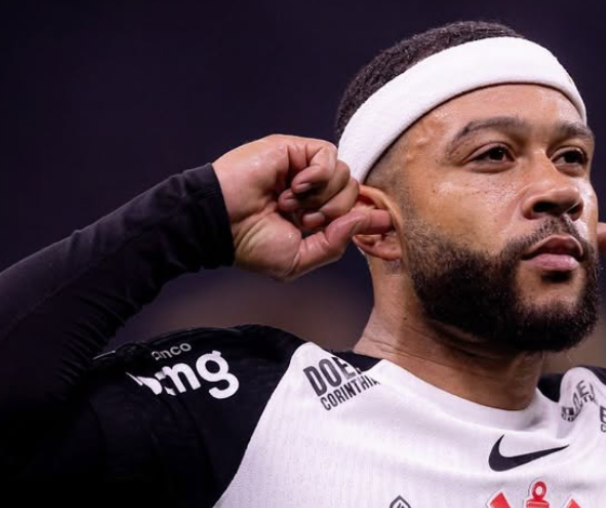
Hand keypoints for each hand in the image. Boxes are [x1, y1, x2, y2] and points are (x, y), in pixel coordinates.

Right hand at [212, 135, 391, 280]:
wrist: (218, 223)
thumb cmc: (249, 244)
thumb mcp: (298, 260)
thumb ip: (333, 244)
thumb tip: (362, 220)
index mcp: (313, 216)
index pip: (354, 211)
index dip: (371, 217)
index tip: (387, 224)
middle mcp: (311, 191)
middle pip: (353, 193)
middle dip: (336, 212)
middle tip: (306, 220)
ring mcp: (303, 169)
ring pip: (345, 175)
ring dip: (323, 197)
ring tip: (292, 206)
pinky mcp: (294, 150)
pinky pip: (329, 156)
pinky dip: (318, 176)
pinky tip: (294, 187)